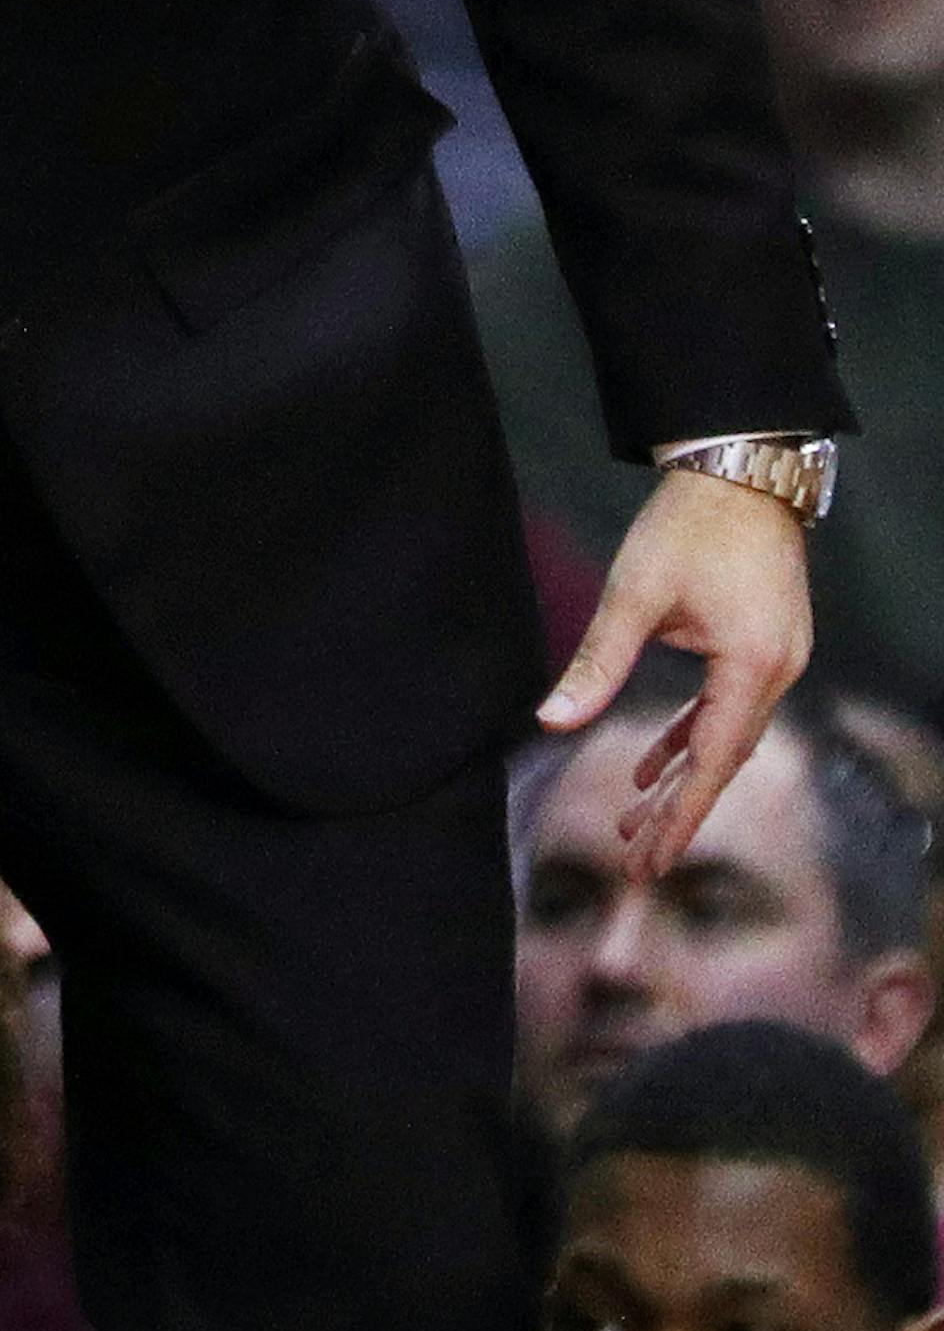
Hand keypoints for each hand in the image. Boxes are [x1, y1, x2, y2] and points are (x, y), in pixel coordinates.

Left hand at [537, 468, 813, 878]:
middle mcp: (778, 672)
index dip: (680, 816)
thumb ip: (597, 663)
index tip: (653, 863)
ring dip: (683, 775)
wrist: (739, 467)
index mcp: (752, 666)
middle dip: (677, 809)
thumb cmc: (687, 524)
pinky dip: (694, 735)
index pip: (714, 761)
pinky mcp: (767, 643)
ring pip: (725, 736)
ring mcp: (779, 659)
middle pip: (723, 759)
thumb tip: (551, 720)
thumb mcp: (634, 595)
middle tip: (635, 859)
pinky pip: (728, 706)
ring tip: (635, 819)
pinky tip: (658, 760)